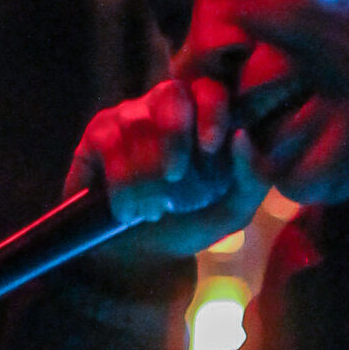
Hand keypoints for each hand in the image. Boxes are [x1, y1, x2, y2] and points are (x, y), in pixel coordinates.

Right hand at [73, 74, 265, 259]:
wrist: (145, 258)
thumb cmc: (193, 224)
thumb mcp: (233, 211)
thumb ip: (252, 178)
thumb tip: (242, 136)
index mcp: (206, 119)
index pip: (210, 90)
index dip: (211, 112)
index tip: (211, 146)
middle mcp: (166, 109)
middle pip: (170, 93)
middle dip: (174, 136)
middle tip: (175, 178)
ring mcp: (128, 117)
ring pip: (136, 123)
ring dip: (146, 175)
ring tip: (152, 211)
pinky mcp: (96, 136)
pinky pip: (107, 143)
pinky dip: (120, 182)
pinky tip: (127, 211)